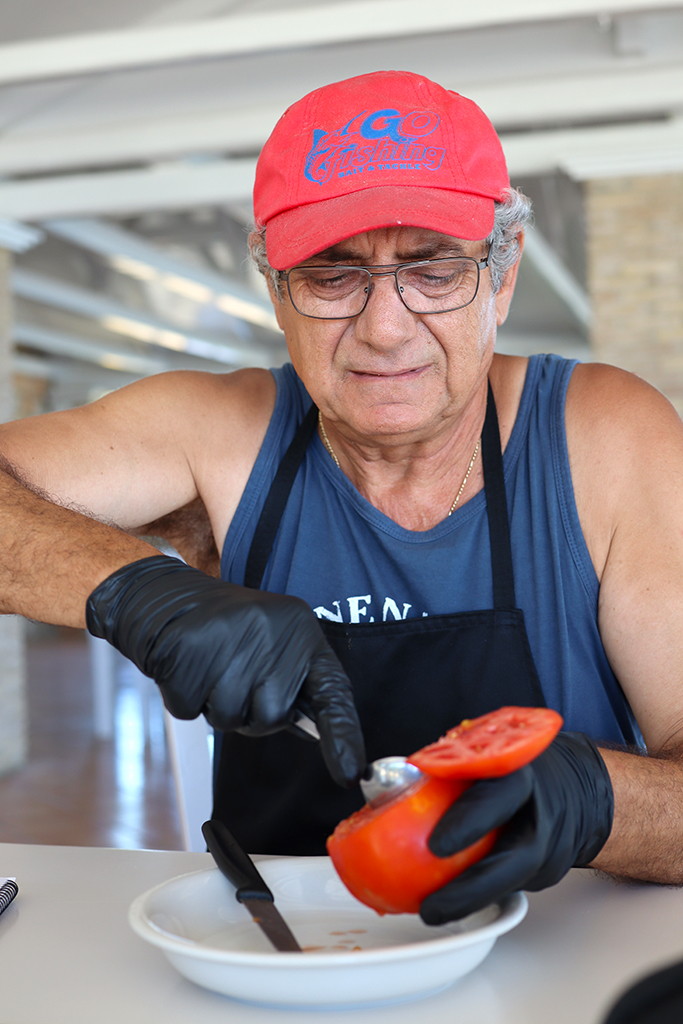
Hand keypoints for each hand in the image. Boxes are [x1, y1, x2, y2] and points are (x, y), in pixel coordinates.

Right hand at [86, 555, 365, 786]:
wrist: (166, 596)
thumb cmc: (226, 631)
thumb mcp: (272, 642)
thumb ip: (295, 682)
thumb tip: (317, 734)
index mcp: (300, 630)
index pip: (332, 691)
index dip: (343, 735)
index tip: (351, 774)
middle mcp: (270, 633)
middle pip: (273, 716)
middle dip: (251, 712)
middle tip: (233, 677)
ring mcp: (228, 641)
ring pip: (231, 719)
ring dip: (215, 706)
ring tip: (209, 669)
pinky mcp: (187, 652)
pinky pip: (191, 711)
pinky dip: (186, 699)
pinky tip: (186, 668)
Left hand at [420, 732, 613, 923]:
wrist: (578, 789)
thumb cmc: (521, 769)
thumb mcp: (492, 755)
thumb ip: (453, 770)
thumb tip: (385, 788)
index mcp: (521, 775)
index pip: (497, 797)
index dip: (468, 821)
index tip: (434, 845)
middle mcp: (540, 816)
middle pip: (511, 860)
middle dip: (469, 887)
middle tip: (430, 905)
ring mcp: (550, 850)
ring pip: (512, 883)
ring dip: (472, 901)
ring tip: (433, 912)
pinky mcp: (546, 873)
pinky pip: (511, 885)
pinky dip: (480, 895)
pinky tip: (450, 902)